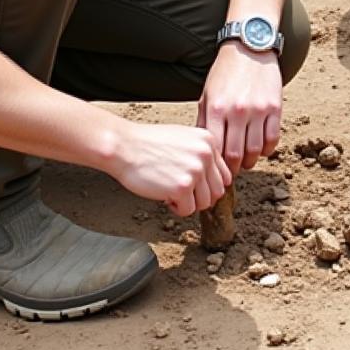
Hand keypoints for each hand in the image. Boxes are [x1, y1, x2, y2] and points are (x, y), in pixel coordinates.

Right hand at [110, 121, 231, 216]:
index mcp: (209, 141)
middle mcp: (206, 154)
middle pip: (217, 190)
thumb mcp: (183, 138)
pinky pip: (189, 210)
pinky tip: (165, 197)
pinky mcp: (183, 187)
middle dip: (200, 196)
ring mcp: (196, 171)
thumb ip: (200, 154)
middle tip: (183, 193)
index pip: (224, 174)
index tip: (196, 187)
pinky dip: (177, 209)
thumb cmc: (147, 143)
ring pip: (205, 202)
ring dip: (189, 203)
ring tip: (171, 193)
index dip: (209, 184)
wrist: (124, 146)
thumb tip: (212, 177)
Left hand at [198, 43, 282, 175]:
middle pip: (235, 154)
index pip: (215, 149)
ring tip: (246, 162)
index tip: (216, 171)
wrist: (249, 48)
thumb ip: (204, 121)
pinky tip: (261, 149)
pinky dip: (267, 150)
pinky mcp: (275, 107)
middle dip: (233, 168)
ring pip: (255, 150)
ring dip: (250, 162)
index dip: (216, 166)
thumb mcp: (207, 95)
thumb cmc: (225, 73)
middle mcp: (237, 111)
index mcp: (216, 109)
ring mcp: (258, 109)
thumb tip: (202, 149)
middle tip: (232, 172)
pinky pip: (273, 139)